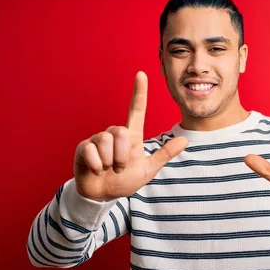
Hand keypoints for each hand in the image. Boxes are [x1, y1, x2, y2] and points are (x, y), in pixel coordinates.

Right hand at [74, 71, 187, 200]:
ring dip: (109, 162)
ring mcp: (97, 140)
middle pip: (121, 131)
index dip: (139, 92)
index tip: (141, 74)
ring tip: (107, 169)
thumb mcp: (147, 169)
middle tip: (118, 167)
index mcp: (131, 137)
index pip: (136, 110)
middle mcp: (114, 134)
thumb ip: (164, 154)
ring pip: (106, 141)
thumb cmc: (124, 180)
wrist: (103, 196)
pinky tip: (96, 170)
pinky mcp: (83, 148)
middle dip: (121, 155)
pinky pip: (91, 151)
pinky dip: (97, 165)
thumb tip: (186, 140)